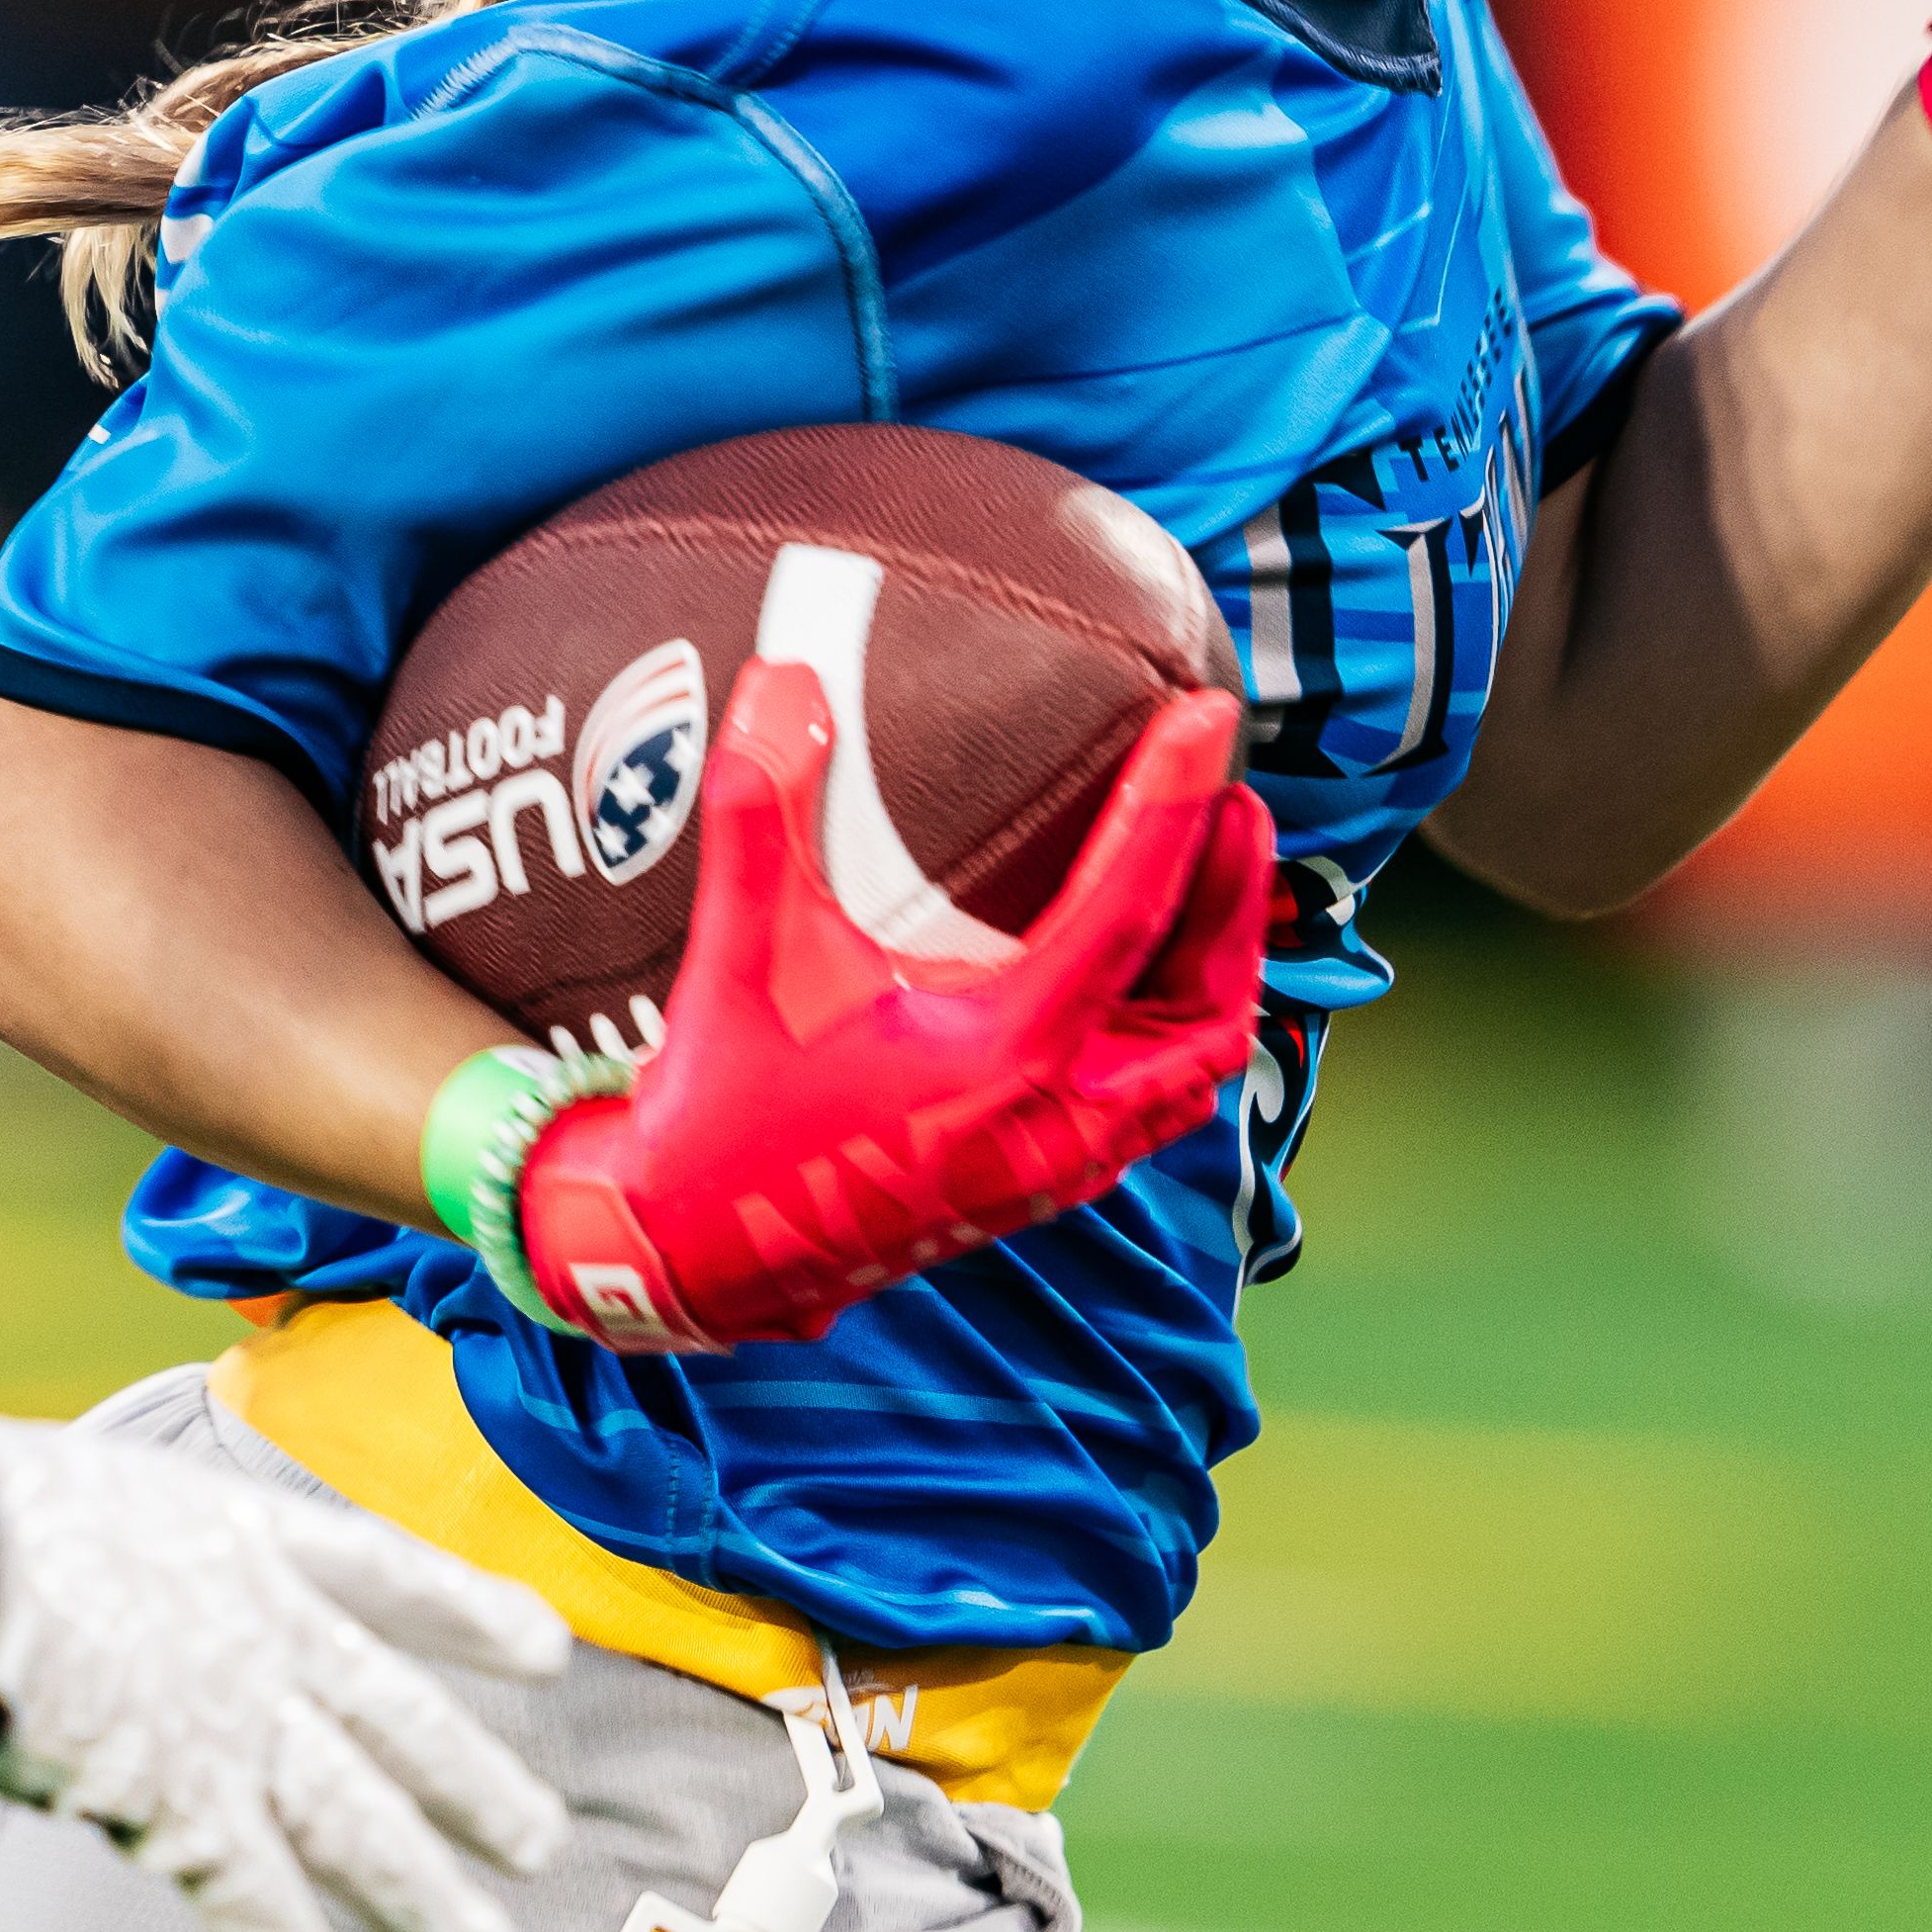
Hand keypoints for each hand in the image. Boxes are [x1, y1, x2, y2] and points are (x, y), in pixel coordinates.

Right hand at [0, 1409, 574, 1931]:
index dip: (474, 1615)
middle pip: (404, 1722)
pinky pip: (262, 1916)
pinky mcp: (180, 1810)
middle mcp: (268, 1634)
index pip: (392, 1574)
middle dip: (475, 1788)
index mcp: (246, 1536)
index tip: (549, 1652)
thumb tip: (96, 1584)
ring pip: (364, 1829)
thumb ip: (132, 1548)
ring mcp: (235, 1726)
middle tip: (544, 1844)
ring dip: (427, 1902)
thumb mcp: (91, 1487)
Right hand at [456, 662, 1275, 1350]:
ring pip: (1193, 1066)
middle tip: (1233, 798)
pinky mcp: (1040, 1187)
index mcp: (999, 1059)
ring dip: (1215, 970)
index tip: (1211, 718)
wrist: (697, 1252)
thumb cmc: (724, 1106)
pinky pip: (1153, 1105)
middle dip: (1233, 899)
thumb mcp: (741, 952)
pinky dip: (1176, 1032)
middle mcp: (1050, 1123)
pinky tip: (1150, 975)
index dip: (1175, 804)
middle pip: (1204, 1004)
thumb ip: (762, 812)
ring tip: (1211, 872)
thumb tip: (780, 679)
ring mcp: (1054, 1168)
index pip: (1126, 913)